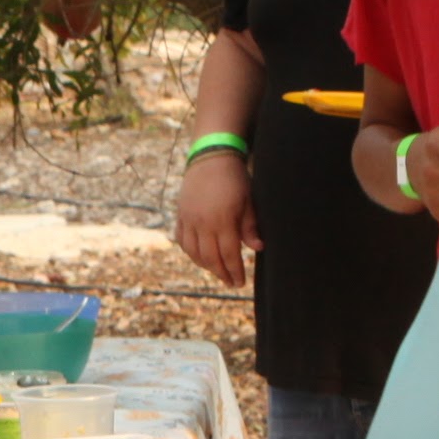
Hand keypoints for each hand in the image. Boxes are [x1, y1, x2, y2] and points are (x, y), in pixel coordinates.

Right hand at [172, 150, 257, 286]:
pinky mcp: (181, 214)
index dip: (235, 270)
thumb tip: (258, 248)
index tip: (240, 282)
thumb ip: (250, 226)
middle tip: (230, 282)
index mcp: (222, 220)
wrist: (211, 156)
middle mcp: (202, 223)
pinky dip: (190, 252)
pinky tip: (200, 256)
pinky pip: (182, 240)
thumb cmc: (235, 178)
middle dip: (221, 273)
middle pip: (210, 258)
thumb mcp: (248, 201)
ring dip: (205, 265)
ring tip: (217, 271)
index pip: (228, 254)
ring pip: (194, 252)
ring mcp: (189, 219)